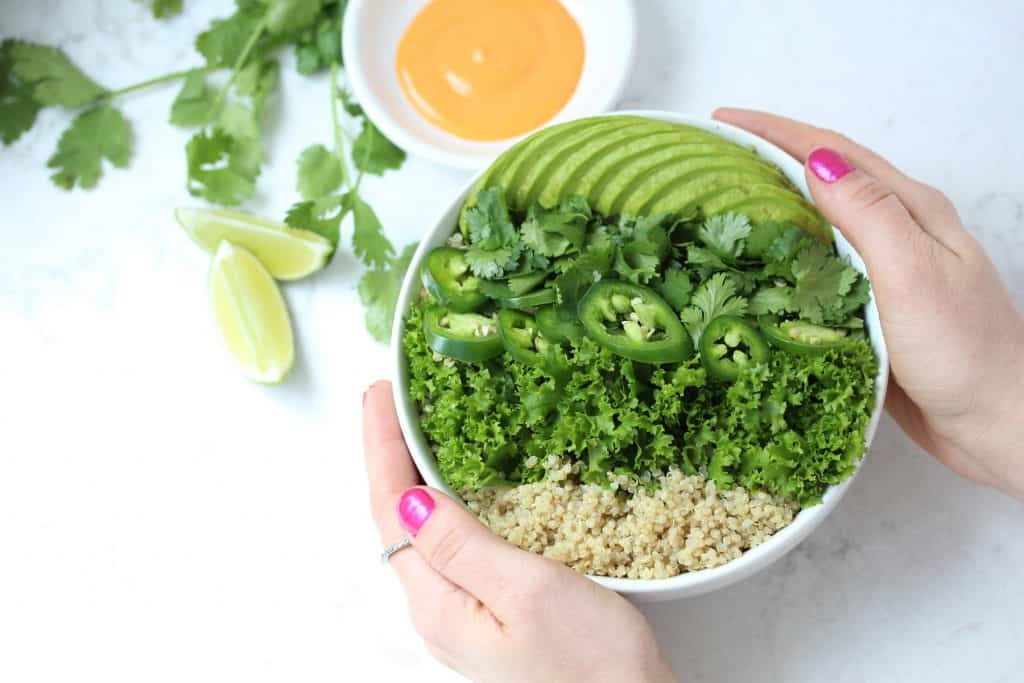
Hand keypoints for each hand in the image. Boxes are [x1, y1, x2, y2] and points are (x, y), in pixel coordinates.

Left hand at [362, 381, 675, 682]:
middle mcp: (439, 612)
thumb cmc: (592, 666)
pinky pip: (450, 548)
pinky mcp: (488, 618)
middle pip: (396, 519)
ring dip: (414, 476)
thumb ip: (462, 544)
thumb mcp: (528, 592)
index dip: (382, 445)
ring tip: (417, 430)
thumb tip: (409, 496)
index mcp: (438, 603)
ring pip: (422, 532)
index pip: (391, 508)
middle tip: (392, 398)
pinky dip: (446, 504)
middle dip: (390, 454)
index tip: (378, 392)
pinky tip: (462, 488)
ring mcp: (462, 617)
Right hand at [714, 108, 1023, 497]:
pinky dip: (781, 256)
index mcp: (910, 210)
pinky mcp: (871, 307)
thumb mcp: (914, 273)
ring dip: (771, 205)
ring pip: (818, 223)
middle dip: (766, 159)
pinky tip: (754, 269)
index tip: (721, 122)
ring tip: (720, 206)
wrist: (998, 423)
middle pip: (824, 178)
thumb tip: (814, 161)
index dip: (775, 131)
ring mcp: (885, 269)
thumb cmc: (964, 352)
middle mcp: (897, 231)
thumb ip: (868, 214)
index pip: (834, 151)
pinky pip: (817, 267)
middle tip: (710, 159)